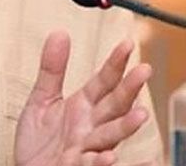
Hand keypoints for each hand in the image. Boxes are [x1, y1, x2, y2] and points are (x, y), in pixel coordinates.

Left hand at [13, 31, 151, 165]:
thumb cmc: (40, 140)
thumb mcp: (42, 99)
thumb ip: (52, 69)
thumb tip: (59, 33)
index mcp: (85, 106)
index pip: (105, 81)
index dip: (115, 63)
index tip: (127, 43)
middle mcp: (92, 126)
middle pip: (115, 105)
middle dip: (130, 89)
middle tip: (145, 70)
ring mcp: (88, 148)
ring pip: (110, 135)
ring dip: (126, 126)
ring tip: (140, 115)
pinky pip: (92, 165)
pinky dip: (102, 162)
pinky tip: (110, 157)